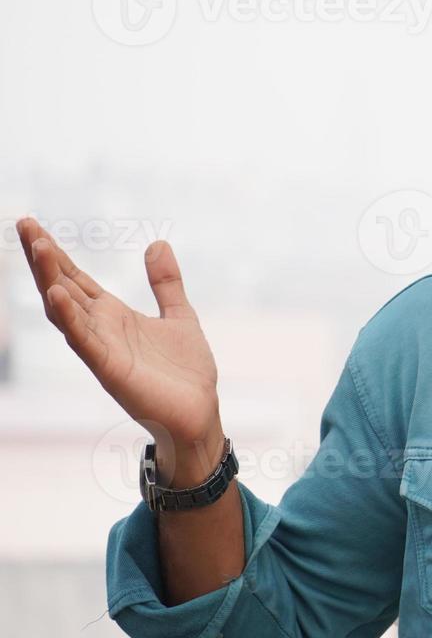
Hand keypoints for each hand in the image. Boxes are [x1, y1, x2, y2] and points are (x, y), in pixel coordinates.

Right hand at [16, 218, 220, 454]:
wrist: (199, 413)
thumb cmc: (185, 372)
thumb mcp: (180, 315)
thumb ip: (166, 283)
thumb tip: (157, 243)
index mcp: (113, 316)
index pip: (76, 279)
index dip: (56, 254)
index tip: (33, 226)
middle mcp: (100, 330)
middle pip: (63, 288)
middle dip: (44, 259)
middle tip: (26, 225)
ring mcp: (102, 350)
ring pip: (66, 311)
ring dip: (51, 280)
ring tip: (39, 247)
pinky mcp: (110, 370)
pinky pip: (84, 342)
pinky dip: (70, 319)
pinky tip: (57, 295)